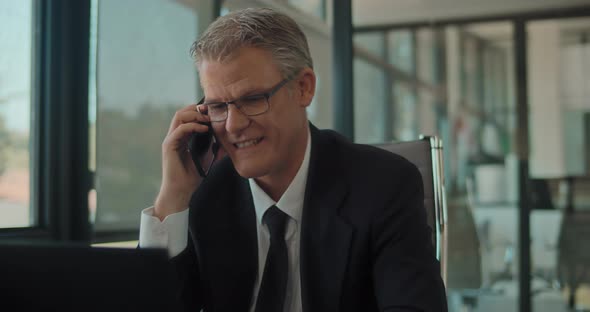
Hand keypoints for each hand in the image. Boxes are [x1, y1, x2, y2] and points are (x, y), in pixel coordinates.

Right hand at [154, 104, 220, 220]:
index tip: (214, 111)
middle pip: (182, 112)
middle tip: (211, 111)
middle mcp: (174, 136)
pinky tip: (205, 129)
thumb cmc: (192, 177)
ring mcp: (170, 140)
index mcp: (182, 137)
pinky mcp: (169, 146)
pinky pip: (180, 129)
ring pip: (179, 116)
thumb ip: (213, 147)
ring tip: (208, 119)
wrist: (181, 191)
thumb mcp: (207, 158)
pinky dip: (193, 126)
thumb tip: (226, 139)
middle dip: (197, 108)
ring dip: (195, 114)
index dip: (200, 111)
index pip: (188, 116)